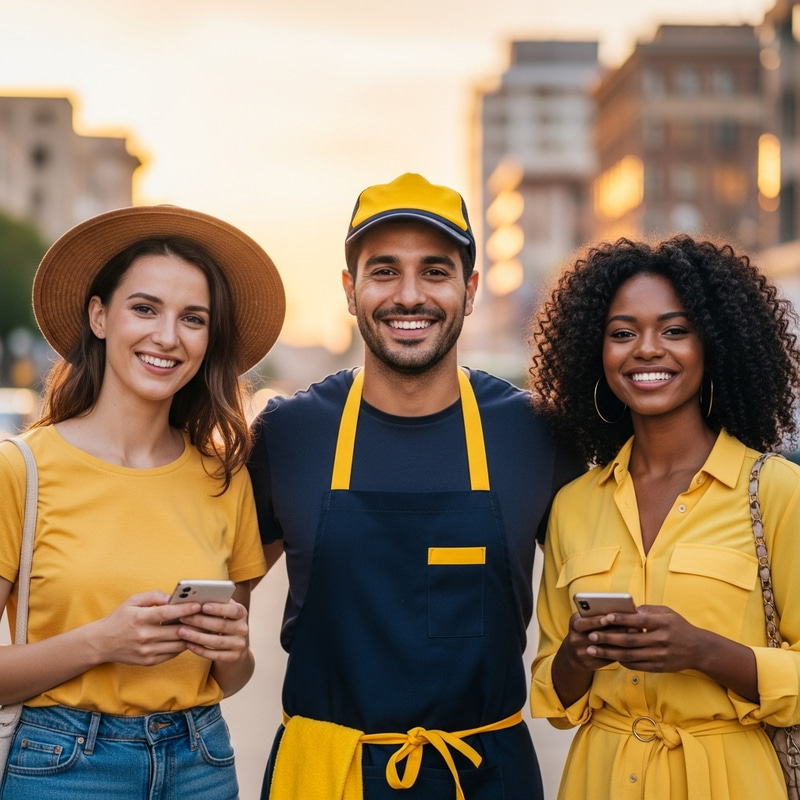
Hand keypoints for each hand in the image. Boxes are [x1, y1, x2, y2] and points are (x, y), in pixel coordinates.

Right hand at [90, 590, 195, 666]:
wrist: (101, 643)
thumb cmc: (120, 618)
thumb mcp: (132, 601)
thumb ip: (153, 596)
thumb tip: (171, 597)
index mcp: (140, 618)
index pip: (167, 614)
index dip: (185, 609)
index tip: (198, 605)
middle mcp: (144, 636)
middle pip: (176, 630)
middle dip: (193, 623)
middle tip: (206, 616)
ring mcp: (147, 651)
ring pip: (177, 644)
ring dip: (191, 635)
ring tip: (200, 627)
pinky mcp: (149, 661)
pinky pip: (172, 654)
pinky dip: (182, 646)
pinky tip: (187, 637)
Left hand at [174, 599, 248, 661]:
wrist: (234, 645)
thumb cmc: (223, 621)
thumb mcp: (224, 611)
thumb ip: (215, 604)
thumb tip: (195, 598)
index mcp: (242, 613)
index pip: (233, 610)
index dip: (219, 608)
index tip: (203, 606)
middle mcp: (243, 628)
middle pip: (221, 625)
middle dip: (200, 621)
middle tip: (183, 618)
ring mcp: (239, 644)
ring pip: (217, 641)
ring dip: (197, 637)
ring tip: (181, 632)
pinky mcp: (233, 657)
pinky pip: (214, 655)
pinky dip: (200, 650)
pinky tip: (188, 644)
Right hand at [561, 610, 641, 671]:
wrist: (573, 652)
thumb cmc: (585, 629)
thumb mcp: (585, 619)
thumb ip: (596, 614)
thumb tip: (618, 610)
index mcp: (574, 625)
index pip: (585, 622)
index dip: (598, 620)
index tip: (610, 617)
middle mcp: (575, 640)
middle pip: (596, 636)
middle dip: (615, 631)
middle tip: (631, 626)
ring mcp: (581, 654)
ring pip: (604, 649)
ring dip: (620, 642)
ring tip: (634, 636)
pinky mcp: (589, 664)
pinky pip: (606, 659)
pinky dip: (619, 652)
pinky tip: (630, 647)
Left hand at [584, 605, 701, 672]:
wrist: (699, 649)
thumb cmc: (678, 626)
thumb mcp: (667, 612)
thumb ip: (647, 610)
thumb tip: (625, 610)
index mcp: (663, 623)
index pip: (639, 621)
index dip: (621, 619)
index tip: (605, 617)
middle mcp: (662, 640)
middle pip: (630, 640)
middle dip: (608, 638)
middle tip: (591, 635)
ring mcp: (660, 655)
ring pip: (630, 655)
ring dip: (609, 652)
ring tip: (593, 649)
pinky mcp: (659, 667)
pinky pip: (636, 666)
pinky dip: (621, 661)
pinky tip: (609, 656)